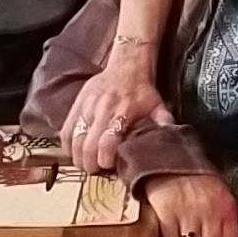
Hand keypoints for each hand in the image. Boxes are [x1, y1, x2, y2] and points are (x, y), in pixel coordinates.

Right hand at [60, 53, 173, 173]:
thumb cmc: (142, 91)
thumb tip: (172, 134)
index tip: (108, 166)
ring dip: (77, 157)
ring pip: (74, 139)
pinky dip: (67, 145)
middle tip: (95, 170)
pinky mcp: (76, 106)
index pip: (108, 140)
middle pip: (88, 144)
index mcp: (123, 112)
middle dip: (89, 163)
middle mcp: (102, 110)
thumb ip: (163, 121)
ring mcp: (86, 107)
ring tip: (85, 164)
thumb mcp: (157, 105)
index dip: (105, 158)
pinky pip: (65, 130)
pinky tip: (75, 152)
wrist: (126, 66)